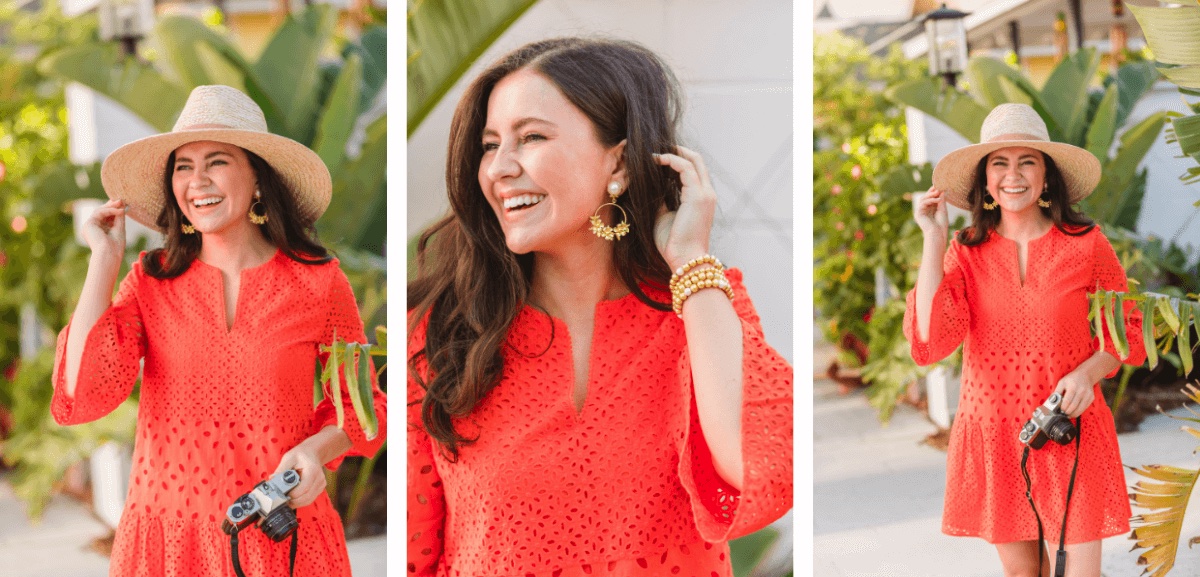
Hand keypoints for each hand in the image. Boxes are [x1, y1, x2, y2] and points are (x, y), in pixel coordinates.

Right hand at [82, 199, 126, 259]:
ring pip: (100, 211)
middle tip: (121, 200)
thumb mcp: (119, 228)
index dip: (112, 209)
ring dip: (111, 206)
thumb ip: (119, 217)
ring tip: (121, 202)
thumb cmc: (116, 246)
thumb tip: (122, 206)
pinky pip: (99, 212)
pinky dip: (110, 210)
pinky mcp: (89, 224)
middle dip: (111, 205)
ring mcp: (89, 226)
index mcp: (99, 230)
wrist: (109, 254)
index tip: (121, 203)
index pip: (105, 216)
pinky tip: (119, 211)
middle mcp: (92, 228)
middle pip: (101, 212)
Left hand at [273, 444, 327, 508]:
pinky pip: (310, 499)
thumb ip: (281, 470)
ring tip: (287, 498)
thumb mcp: (289, 458)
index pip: (304, 488)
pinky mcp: (320, 488)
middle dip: (293, 501)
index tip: (282, 494)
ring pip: (308, 500)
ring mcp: (321, 484)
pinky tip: (294, 496)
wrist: (312, 453)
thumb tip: (272, 481)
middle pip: (307, 497)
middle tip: (282, 499)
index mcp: (312, 470)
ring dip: (296, 502)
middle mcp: (319, 479)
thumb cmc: (301, 455)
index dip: (292, 494)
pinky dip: (301, 501)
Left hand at [653, 146, 715, 269]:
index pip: (694, 171)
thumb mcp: (663, 216)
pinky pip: (685, 168)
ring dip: (672, 153)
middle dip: (677, 150)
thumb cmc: (673, 243)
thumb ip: (661, 199)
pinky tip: (655, 160)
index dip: (678, 160)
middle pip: (697, 160)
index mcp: (702, 199)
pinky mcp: (698, 195)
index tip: (658, 157)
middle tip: (657, 147)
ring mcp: (705, 194)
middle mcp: (707, 193)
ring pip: (693, 160)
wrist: (684, 260)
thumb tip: (650, 186)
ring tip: (653, 153)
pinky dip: (670, 160)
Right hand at [915, 187, 948, 245]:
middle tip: (938, 186)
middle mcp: (924, 209)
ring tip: (938, 192)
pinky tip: (938, 199)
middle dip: (931, 191)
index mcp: (930, 209)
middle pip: (926, 197)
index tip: (940, 185)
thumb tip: (942, 190)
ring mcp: (920, 211)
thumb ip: (941, 200)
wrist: (937, 234)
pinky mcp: (918, 213)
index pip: (930, 198)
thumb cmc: (941, 224)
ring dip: (931, 194)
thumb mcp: (942, 209)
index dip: (934, 191)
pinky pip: (923, 203)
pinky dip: (930, 200)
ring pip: (923, 199)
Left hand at [1053, 371, 1095, 418]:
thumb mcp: (1062, 382)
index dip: (1063, 407)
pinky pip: (1085, 407)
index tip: (1060, 410)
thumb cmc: (1072, 379)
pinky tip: (1074, 411)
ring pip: (1080, 409)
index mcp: (1073, 386)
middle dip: (1068, 412)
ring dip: (1074, 414)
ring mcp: (1088, 395)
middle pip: (1074, 406)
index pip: (1068, 401)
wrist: (1085, 375)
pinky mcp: (1091, 398)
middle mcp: (1082, 391)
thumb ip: (1057, 392)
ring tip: (1068, 414)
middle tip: (1063, 414)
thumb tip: (1052, 401)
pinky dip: (1079, 411)